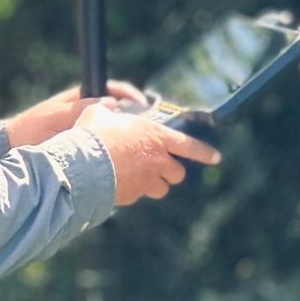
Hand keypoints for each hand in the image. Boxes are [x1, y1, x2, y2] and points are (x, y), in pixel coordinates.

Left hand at [4, 80, 148, 147]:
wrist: (12, 149)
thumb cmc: (30, 128)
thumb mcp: (55, 117)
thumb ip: (80, 111)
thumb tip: (111, 104)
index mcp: (81, 99)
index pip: (113, 89)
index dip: (131, 94)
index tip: (143, 103)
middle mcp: (87, 113)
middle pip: (121, 112)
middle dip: (138, 119)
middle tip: (154, 129)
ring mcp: (87, 130)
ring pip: (116, 131)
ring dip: (131, 137)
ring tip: (146, 147)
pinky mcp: (85, 148)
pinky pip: (107, 147)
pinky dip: (119, 151)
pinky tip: (128, 162)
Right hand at [74, 103, 219, 206]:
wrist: (83, 165)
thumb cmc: (93, 134)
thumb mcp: (99, 113)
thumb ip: (108, 109)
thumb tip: (107, 104)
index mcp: (156, 136)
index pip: (189, 146)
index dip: (204, 152)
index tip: (217, 158)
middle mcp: (157, 161)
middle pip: (177, 173)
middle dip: (171, 171)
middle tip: (160, 166)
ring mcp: (146, 181)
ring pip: (162, 189)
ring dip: (156, 183)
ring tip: (141, 176)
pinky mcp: (133, 196)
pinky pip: (140, 195)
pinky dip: (134, 190)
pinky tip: (119, 182)